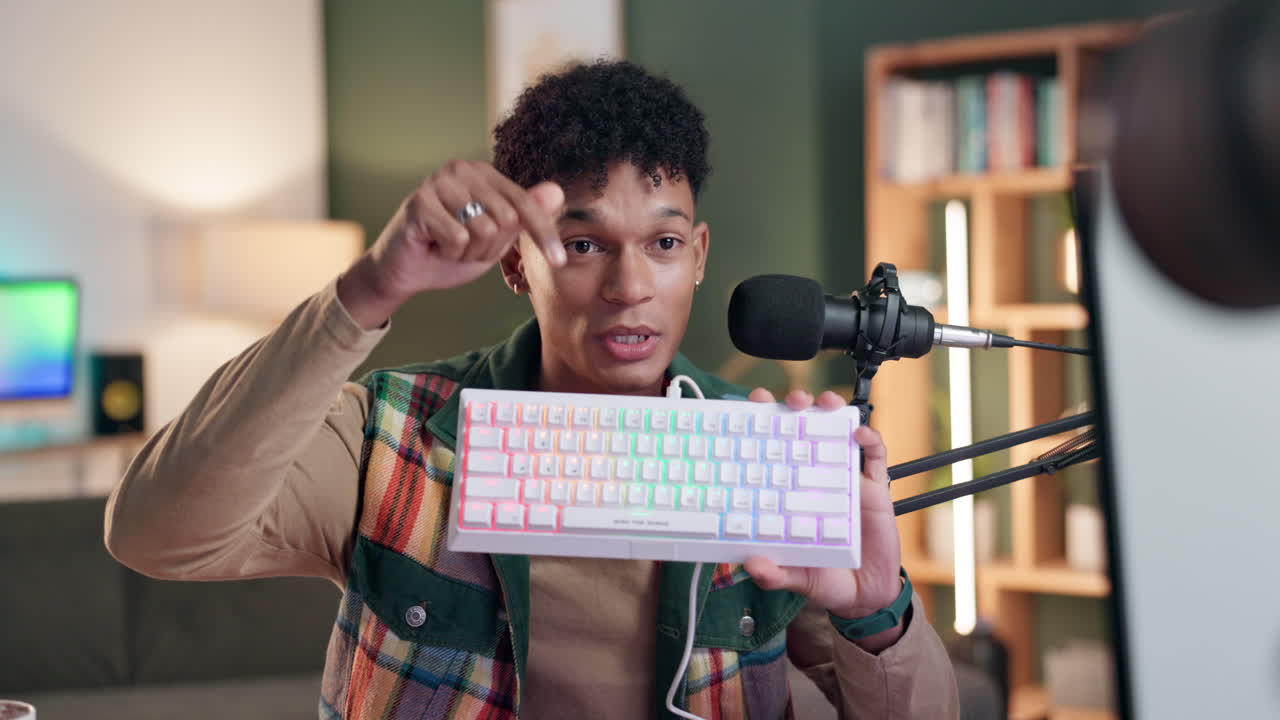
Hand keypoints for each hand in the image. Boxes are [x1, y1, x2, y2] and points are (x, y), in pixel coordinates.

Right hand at [338, 160, 565, 328]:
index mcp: (484, 175)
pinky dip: (450, 253)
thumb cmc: (450, 252)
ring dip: (469, 252)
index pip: (525, 202)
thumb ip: (523, 215)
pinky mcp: (419, 201)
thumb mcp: (496, 239)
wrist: (404, 272)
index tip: (559, 261)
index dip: (543, 233)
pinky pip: (458, 238)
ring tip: (448, 246)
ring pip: (483, 228)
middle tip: (466, 248)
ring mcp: (438, 182)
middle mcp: (462, 170)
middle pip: (506, 218)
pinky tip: (434, 246)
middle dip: (491, 247)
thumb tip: (557, 190)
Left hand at [743, 388, 905, 649]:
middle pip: (803, 430)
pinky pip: (874, 456)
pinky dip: (869, 439)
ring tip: (825, 404)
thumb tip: (752, 565)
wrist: (865, 593)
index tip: (753, 404)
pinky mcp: (874, 488)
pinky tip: (859, 434)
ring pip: (837, 433)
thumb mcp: (794, 577)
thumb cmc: (824, 578)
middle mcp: (814, 478)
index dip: (762, 423)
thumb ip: (774, 573)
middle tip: (792, 401)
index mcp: (788, 492)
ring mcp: (844, 479)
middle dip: (796, 406)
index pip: (771, 449)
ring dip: (831, 411)